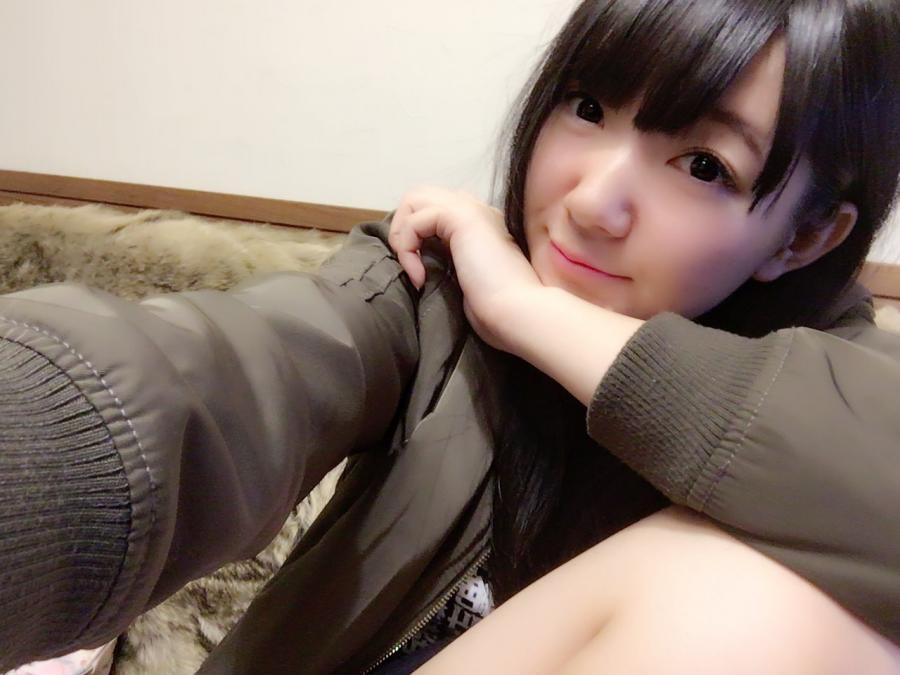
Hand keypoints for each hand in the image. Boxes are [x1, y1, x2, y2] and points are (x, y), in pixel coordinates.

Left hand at [388, 186, 542, 351]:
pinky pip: (415, 221)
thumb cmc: (499, 308)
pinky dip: (407, 249)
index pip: (436, 209)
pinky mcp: (461, 217)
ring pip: (415, 199)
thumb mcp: (469, 282)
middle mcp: (476, 210)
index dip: (417, 235)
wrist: (519, 312)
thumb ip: (451, 265)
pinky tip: (420, 276)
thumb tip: (424, 268)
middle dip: (404, 227)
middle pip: (421, 196)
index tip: (421, 275)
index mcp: (481, 224)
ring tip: (412, 268)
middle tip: (410, 264)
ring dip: (403, 235)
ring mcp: (470, 209)